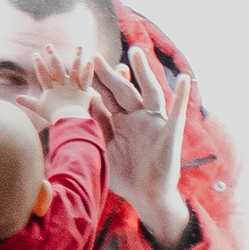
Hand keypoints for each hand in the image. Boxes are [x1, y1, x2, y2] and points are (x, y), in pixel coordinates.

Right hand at [30, 42, 101, 121]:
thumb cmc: (53, 116)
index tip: (35, 54)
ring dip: (77, 57)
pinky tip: (91, 60)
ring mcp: (73, 86)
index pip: (43, 73)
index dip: (38, 64)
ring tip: (80, 46)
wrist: (68, 121)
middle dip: (52, 55)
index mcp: (50, 88)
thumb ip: (29, 102)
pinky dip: (88, 70)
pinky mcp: (84, 91)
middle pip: (56, 67)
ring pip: (74, 69)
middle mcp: (61, 84)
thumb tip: (17, 98)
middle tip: (49, 46)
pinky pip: (87, 79)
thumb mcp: (39, 108)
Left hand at [91, 41, 195, 248]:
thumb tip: (64, 117)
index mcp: (119, 122)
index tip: (78, 66)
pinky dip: (182, 95)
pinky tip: (184, 78)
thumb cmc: (124, 178)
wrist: (147, 197)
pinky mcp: (170, 132)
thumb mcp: (102, 150)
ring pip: (148, 92)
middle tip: (93, 56)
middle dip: (108, 74)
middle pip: (121, 91)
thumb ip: (90, 131)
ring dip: (144, 73)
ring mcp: (153, 122)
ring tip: (136, 53)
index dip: (93, 82)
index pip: (105, 97)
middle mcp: (136, 118)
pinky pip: (178, 111)